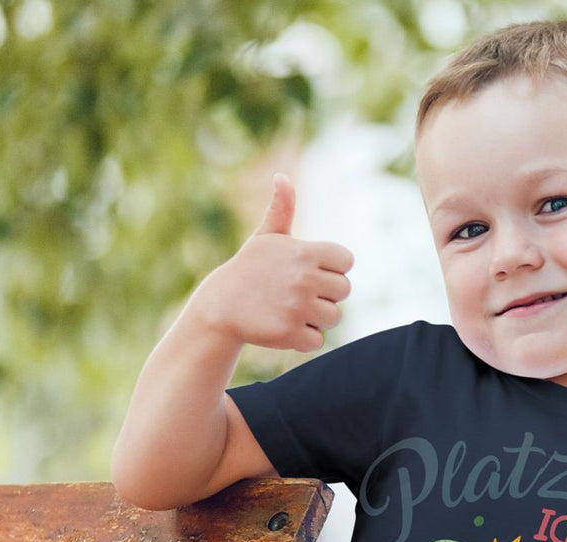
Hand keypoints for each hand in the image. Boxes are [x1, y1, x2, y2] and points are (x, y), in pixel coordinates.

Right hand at [193, 173, 353, 352]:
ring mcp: (298, 307)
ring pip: (334, 317)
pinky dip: (304, 338)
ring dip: (316, 317)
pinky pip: (318, 340)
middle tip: (298, 293)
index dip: (332, 269)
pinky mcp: (291, 333)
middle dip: (326, 294)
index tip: (311, 272)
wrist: (220, 306)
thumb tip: (282, 177)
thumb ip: (282, 209)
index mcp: (304, 252)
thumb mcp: (265, 238)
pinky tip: (284, 326)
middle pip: (344, 291)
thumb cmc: (249, 269)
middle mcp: (304, 278)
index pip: (346, 261)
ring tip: (290, 309)